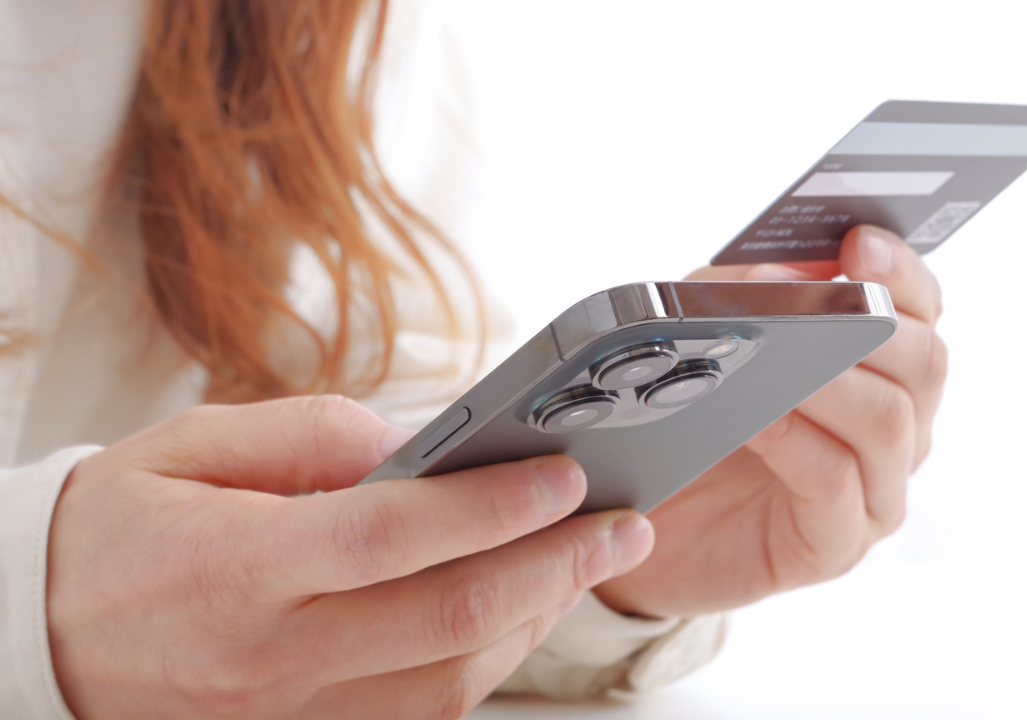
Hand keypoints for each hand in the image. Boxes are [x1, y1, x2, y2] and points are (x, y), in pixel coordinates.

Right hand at [47, 396, 652, 719]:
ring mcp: (294, 716)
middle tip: (626, 524)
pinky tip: (522, 613)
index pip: (394, 535)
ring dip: (538, 617)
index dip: (494, 504)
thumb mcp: (190, 448)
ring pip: (453, 678)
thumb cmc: (117, 533)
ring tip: (589, 560)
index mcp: (240, 569)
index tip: (567, 474)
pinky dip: (488, 663)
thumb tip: (424, 441)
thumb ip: (313, 437)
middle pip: (449, 616)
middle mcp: (275, 657)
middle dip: (558, 567)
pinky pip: (424, 714)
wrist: (38, 642)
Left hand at [593, 225, 944, 617]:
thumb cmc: (689, 424)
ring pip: (891, 422)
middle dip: (874, 324)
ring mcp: (874, 491)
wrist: (644, 521)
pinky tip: (758, 418)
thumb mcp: (707, 338)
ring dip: (834, 381)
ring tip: (783, 357)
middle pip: (924, 362)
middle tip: (821, 304)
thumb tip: (777, 271)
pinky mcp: (836, 544)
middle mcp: (896, 429)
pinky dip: (798, 442)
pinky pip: (837, 484)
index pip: (921, 311)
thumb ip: (742, 295)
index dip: (900, 271)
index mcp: (880, 370)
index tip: (857, 242)